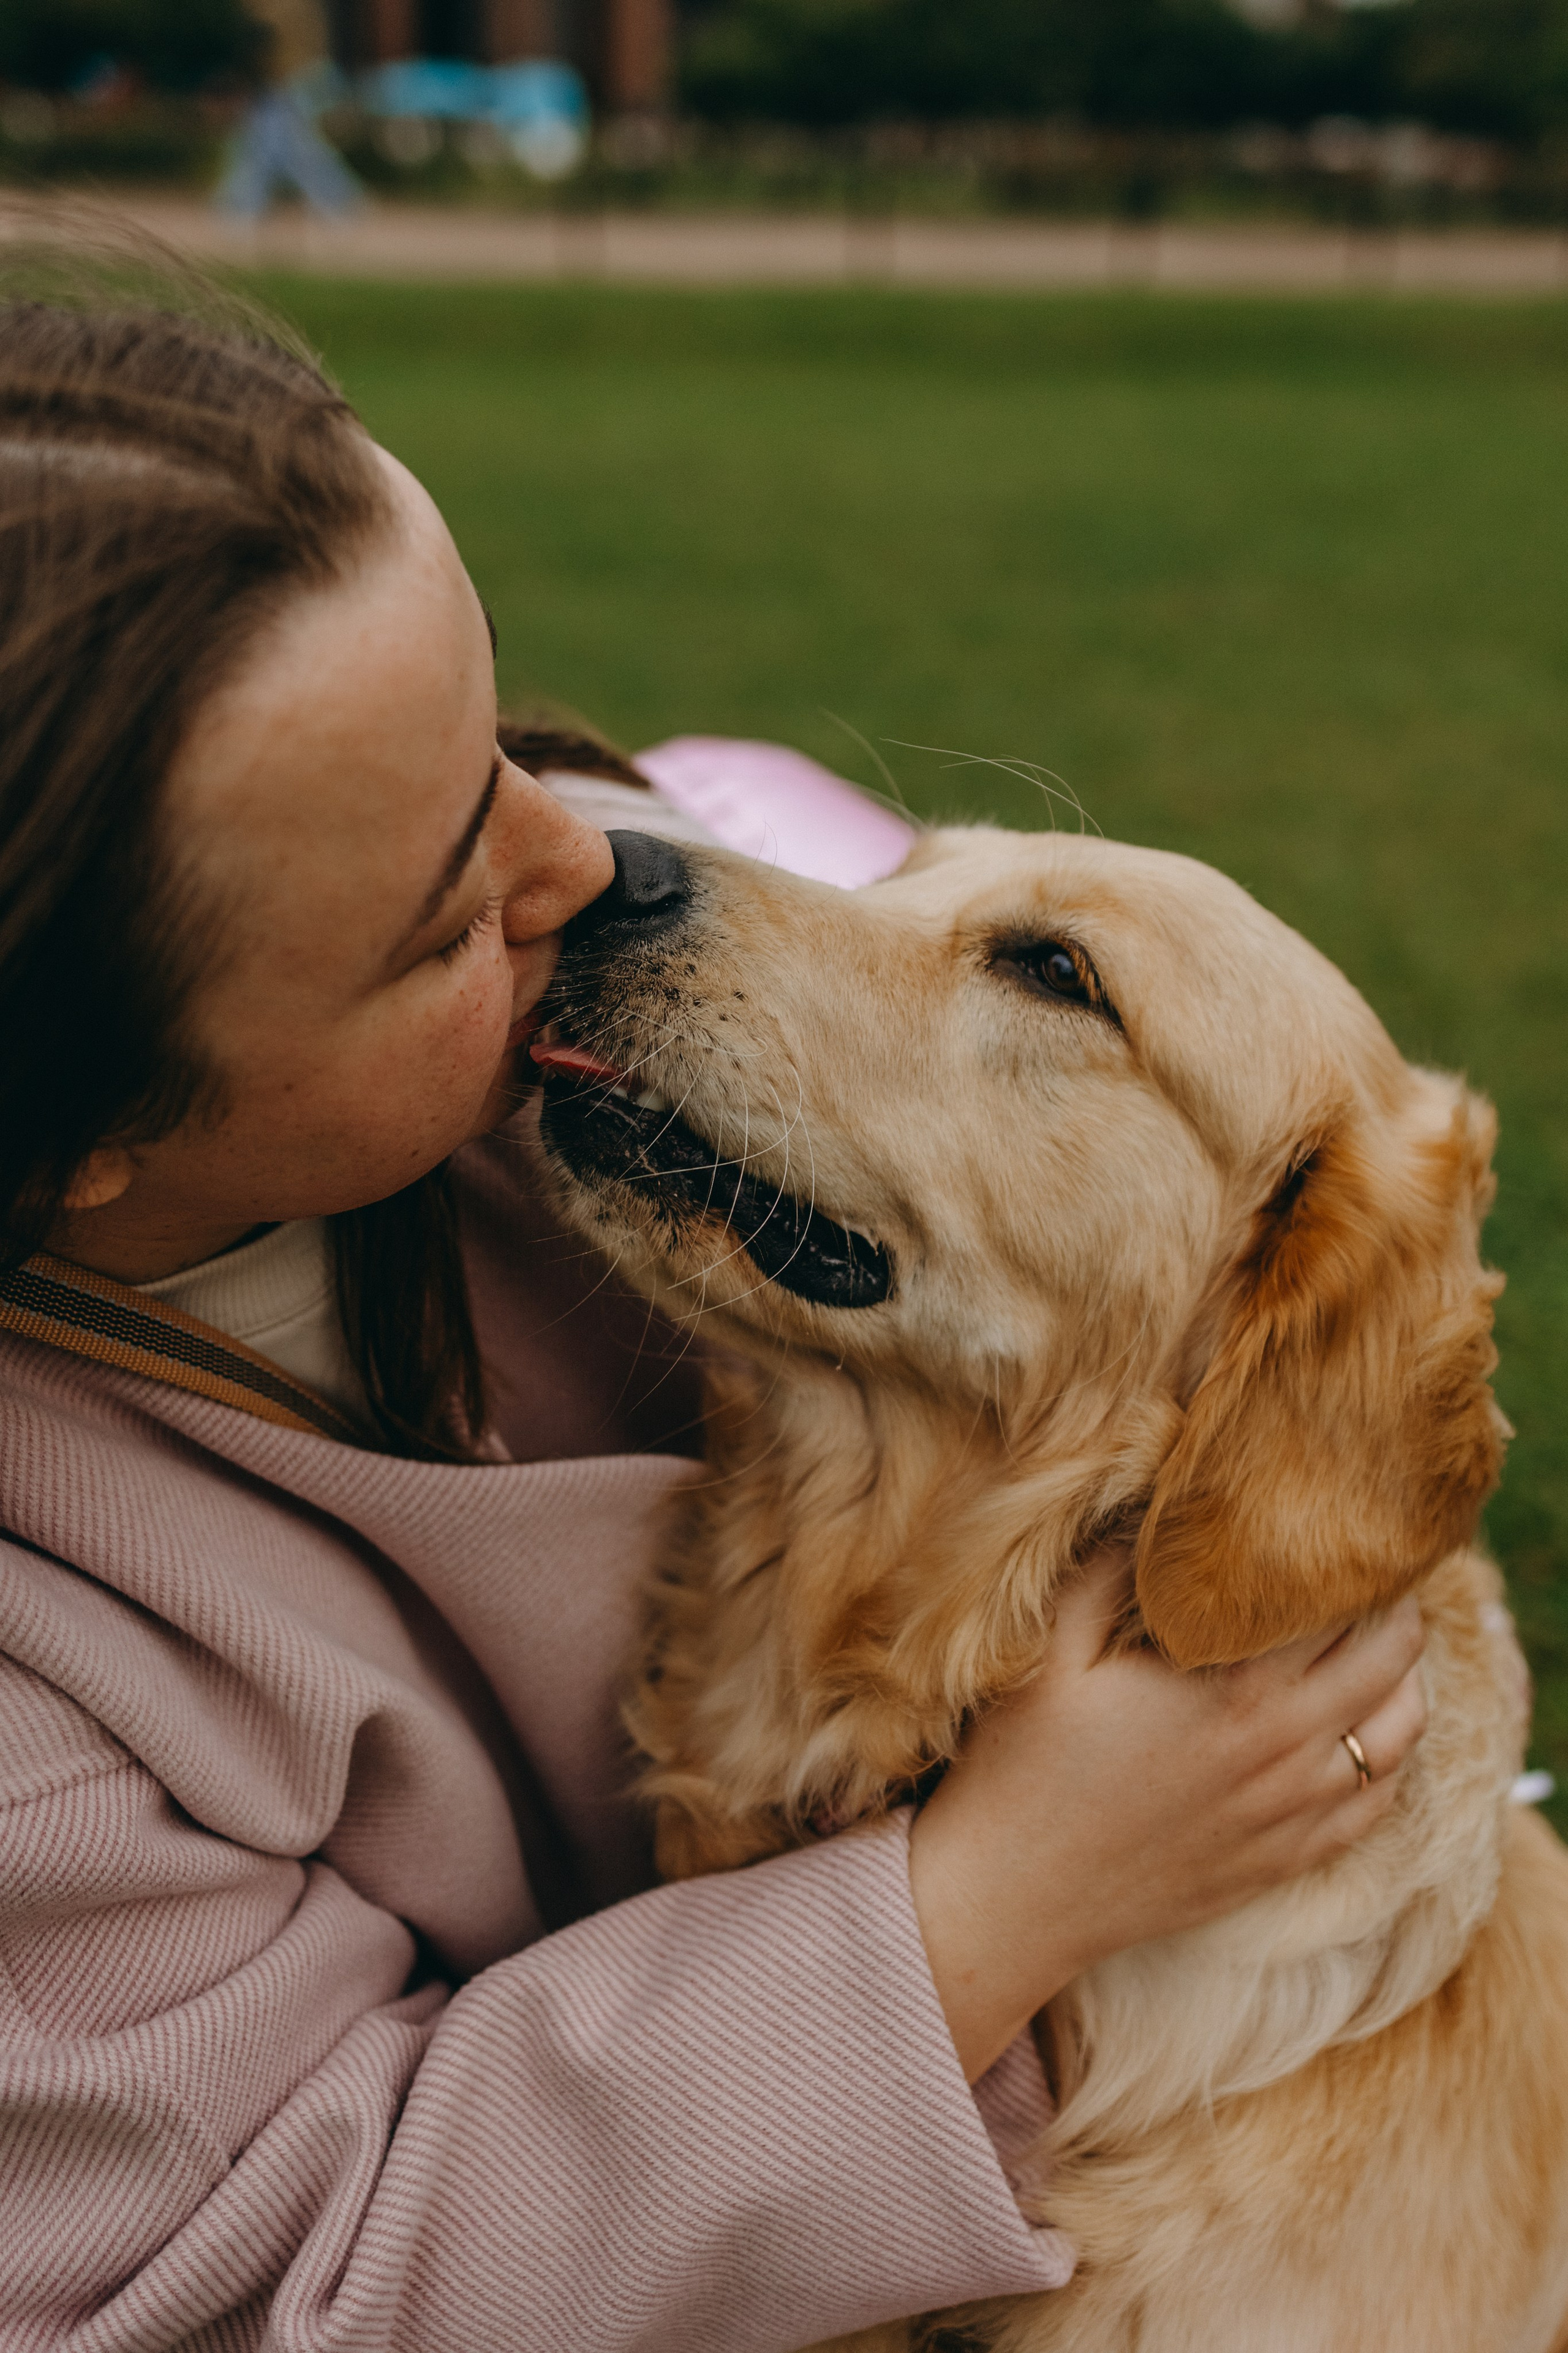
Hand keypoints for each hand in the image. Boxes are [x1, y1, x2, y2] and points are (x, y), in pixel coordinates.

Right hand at [908, 1550, 1427, 2081]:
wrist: (1014, 1895)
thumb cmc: (1024, 1765)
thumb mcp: (1052, 1647)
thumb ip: (1109, 1569)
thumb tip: (1155, 1509)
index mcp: (1232, 1690)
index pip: (1332, 1602)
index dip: (1339, 1556)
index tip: (1326, 1528)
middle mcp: (1283, 1750)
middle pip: (1387, 1657)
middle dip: (1389, 1603)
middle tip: (1366, 1569)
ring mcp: (1292, 1813)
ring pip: (1398, 1731)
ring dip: (1401, 1676)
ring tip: (1377, 1639)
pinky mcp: (1285, 1859)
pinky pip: (1376, 1803)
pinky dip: (1390, 1755)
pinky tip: (1367, 1727)